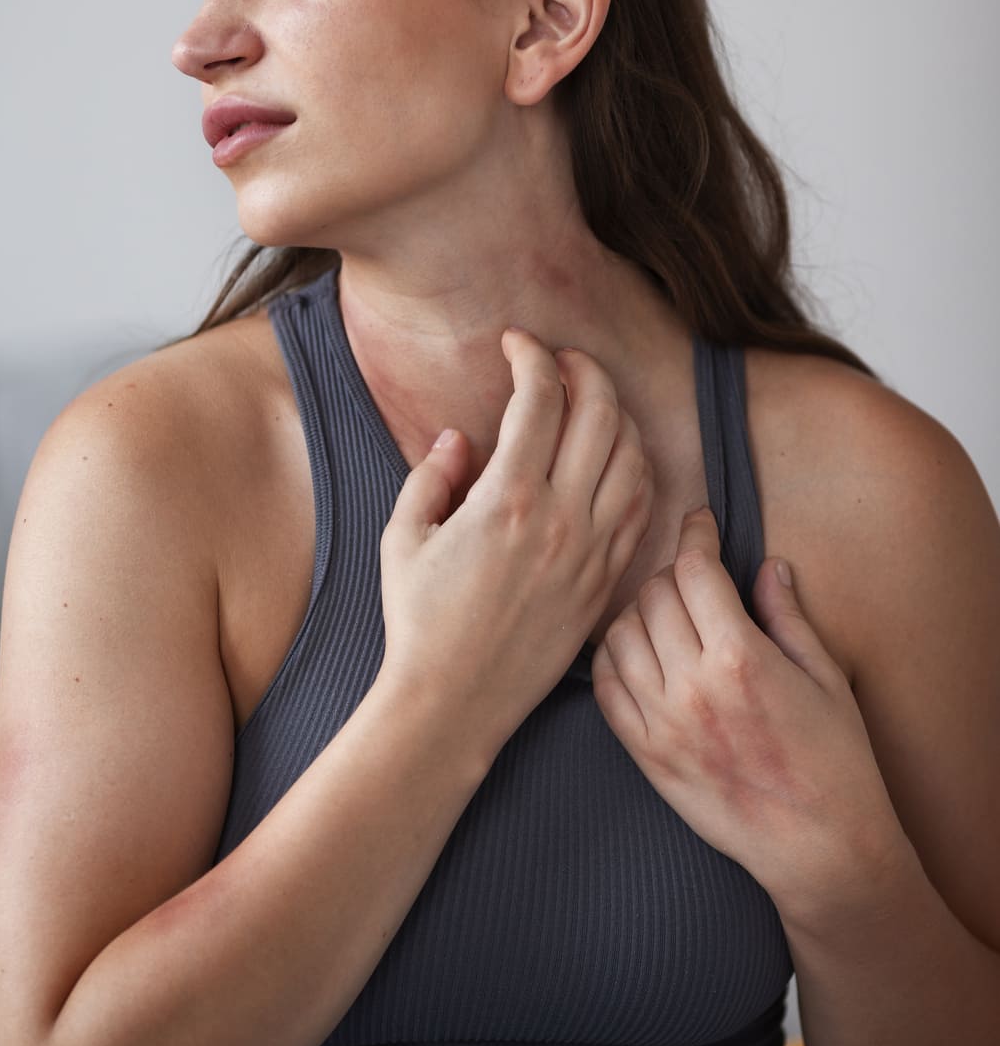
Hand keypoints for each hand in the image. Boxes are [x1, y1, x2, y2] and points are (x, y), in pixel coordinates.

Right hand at [379, 330, 652, 762]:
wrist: (453, 703)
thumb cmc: (418, 620)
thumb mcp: (403, 537)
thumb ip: (431, 475)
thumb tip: (460, 438)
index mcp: (507, 499)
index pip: (539, 398)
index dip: (532, 355)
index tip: (515, 342)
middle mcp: (561, 519)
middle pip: (600, 414)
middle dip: (584, 369)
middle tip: (560, 361)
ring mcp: (592, 552)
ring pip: (633, 456)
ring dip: (615, 415)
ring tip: (588, 403)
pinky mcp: (606, 581)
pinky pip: (642, 507)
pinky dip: (636, 468)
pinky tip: (613, 459)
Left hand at [591, 506, 904, 914]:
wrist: (821, 848)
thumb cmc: (836, 761)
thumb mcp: (826, 677)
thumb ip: (787, 616)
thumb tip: (768, 566)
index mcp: (741, 658)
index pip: (695, 569)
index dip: (696, 534)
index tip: (701, 523)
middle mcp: (692, 685)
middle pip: (653, 595)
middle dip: (672, 571)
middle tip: (692, 576)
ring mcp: (662, 723)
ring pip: (620, 633)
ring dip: (639, 611)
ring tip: (665, 613)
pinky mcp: (646, 755)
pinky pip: (604, 687)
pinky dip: (611, 656)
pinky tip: (634, 650)